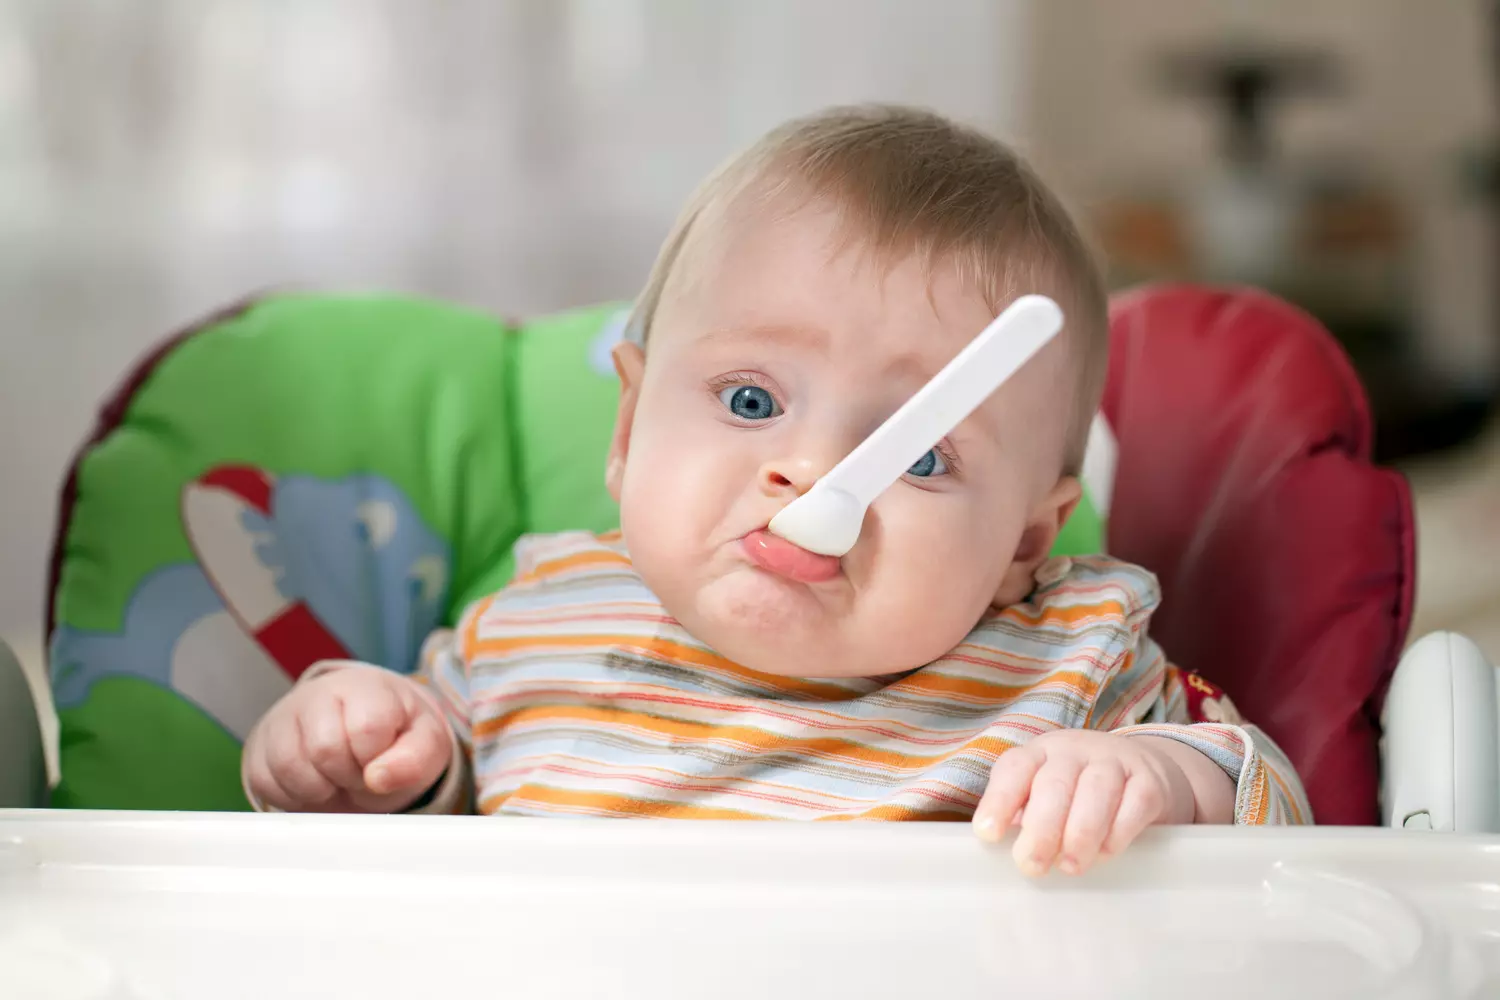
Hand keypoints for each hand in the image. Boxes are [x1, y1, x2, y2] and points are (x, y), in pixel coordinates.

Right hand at [243, 665, 452, 812]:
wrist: (362, 733)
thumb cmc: (396, 737)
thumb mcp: (425, 744)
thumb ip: (415, 759)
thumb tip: (378, 777)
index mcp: (365, 686)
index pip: (366, 728)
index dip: (377, 759)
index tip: (382, 759)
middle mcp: (318, 693)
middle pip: (325, 749)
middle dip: (349, 775)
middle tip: (360, 772)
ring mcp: (282, 718)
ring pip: (290, 767)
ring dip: (322, 788)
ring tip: (339, 778)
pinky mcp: (258, 748)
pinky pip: (266, 783)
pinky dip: (295, 797)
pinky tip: (316, 783)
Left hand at [972, 730, 1194, 875]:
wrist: (1147, 771)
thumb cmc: (1080, 793)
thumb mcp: (1047, 796)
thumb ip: (1025, 817)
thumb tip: (1001, 851)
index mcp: (1040, 754)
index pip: (1015, 769)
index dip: (999, 800)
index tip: (988, 835)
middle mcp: (1075, 751)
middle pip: (1054, 783)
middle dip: (1041, 829)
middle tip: (1032, 867)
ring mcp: (1115, 762)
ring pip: (1095, 791)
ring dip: (1080, 833)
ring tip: (1071, 866)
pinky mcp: (1150, 781)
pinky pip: (1134, 803)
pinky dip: (1118, 832)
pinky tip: (1106, 852)